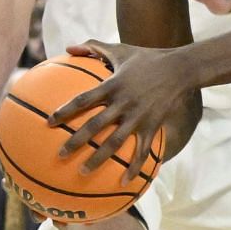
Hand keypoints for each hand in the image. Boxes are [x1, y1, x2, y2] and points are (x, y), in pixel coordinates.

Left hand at [50, 41, 199, 181]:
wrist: (180, 69)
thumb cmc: (147, 58)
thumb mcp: (120, 49)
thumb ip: (93, 47)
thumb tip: (67, 48)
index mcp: (113, 85)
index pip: (84, 99)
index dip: (66, 111)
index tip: (49, 123)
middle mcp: (123, 103)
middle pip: (96, 125)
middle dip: (77, 141)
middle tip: (60, 155)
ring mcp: (138, 117)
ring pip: (115, 142)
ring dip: (99, 159)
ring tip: (83, 172)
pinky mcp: (152, 126)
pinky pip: (142, 150)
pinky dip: (134, 167)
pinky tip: (124, 182)